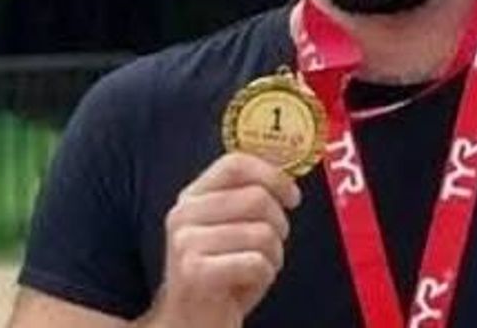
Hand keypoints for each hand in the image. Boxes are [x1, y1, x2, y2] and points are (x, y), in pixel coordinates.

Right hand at [139, 153, 301, 327]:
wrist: (189, 323)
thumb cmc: (221, 275)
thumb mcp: (230, 230)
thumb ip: (248, 200)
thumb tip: (287, 177)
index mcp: (192, 197)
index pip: (235, 164)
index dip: (273, 175)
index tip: (292, 197)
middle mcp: (184, 214)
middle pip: (256, 198)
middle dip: (279, 225)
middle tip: (271, 246)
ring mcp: (186, 243)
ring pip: (262, 233)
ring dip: (273, 256)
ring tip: (255, 269)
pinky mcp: (195, 273)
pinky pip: (256, 262)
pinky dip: (264, 276)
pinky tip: (247, 284)